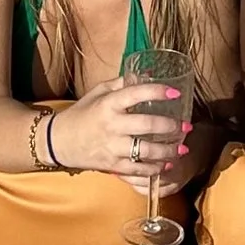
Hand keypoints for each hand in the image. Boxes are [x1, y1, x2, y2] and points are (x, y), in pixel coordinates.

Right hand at [47, 76, 191, 177]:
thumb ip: (123, 84)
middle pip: (146, 126)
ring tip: (182, 149)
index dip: (157, 91)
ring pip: (145, 152)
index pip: (135, 94)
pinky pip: (137, 170)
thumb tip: (149, 74)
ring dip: (167, 151)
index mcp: (108, 104)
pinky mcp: (111, 166)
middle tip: (186, 127)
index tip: (176, 91)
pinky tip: (166, 165)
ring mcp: (112, 148)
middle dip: (170, 127)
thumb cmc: (82, 113)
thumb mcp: (99, 93)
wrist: (59, 142)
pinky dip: (154, 169)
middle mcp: (111, 126)